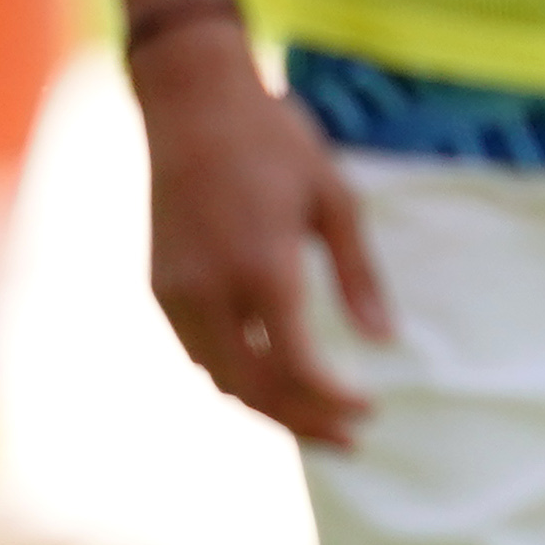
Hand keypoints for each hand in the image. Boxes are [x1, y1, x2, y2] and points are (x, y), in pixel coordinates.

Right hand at [132, 24, 386, 446]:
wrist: (190, 104)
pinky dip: (236, 377)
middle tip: (352, 440)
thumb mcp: (335, 200)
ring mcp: (177, 291)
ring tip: (318, 422)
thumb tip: (385, 341)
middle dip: (305, 422)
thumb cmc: (275, 143)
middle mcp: (212, 290)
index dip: (335, 399)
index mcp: (263, 267)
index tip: (372, 408)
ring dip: (269, 407)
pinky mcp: (159, 286)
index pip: (298, 366)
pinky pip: (198, 352)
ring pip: (221, 378)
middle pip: (256, 388)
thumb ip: (359, 276)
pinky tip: (272, 380)